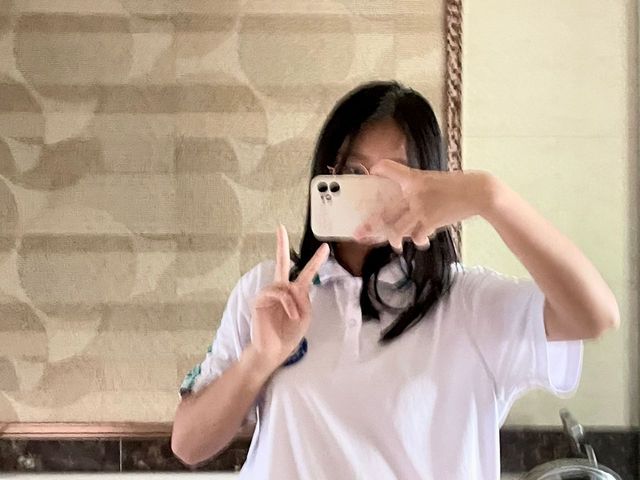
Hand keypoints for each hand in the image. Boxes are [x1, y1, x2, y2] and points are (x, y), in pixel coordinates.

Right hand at [250, 224, 329, 367]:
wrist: (274, 351)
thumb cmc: (289, 335)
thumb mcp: (305, 316)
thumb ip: (304, 299)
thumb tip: (294, 286)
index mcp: (294, 293)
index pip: (306, 273)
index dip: (316, 260)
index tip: (325, 247)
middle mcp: (281, 289)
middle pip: (281, 262)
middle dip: (280, 245)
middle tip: (280, 227)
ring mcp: (269, 293)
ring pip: (285, 285)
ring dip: (294, 301)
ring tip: (295, 316)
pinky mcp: (259, 300)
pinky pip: (277, 293)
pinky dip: (287, 303)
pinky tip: (291, 314)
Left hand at [353, 159, 493, 252]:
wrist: (480, 192)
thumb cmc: (459, 185)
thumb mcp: (437, 180)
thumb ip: (420, 188)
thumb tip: (411, 199)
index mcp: (415, 178)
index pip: (391, 169)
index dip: (380, 169)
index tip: (372, 170)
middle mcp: (414, 192)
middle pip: (387, 209)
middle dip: (372, 225)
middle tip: (360, 232)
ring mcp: (421, 208)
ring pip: (398, 228)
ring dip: (393, 238)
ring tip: (394, 244)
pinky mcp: (431, 221)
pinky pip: (417, 234)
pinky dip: (418, 239)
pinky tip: (421, 241)